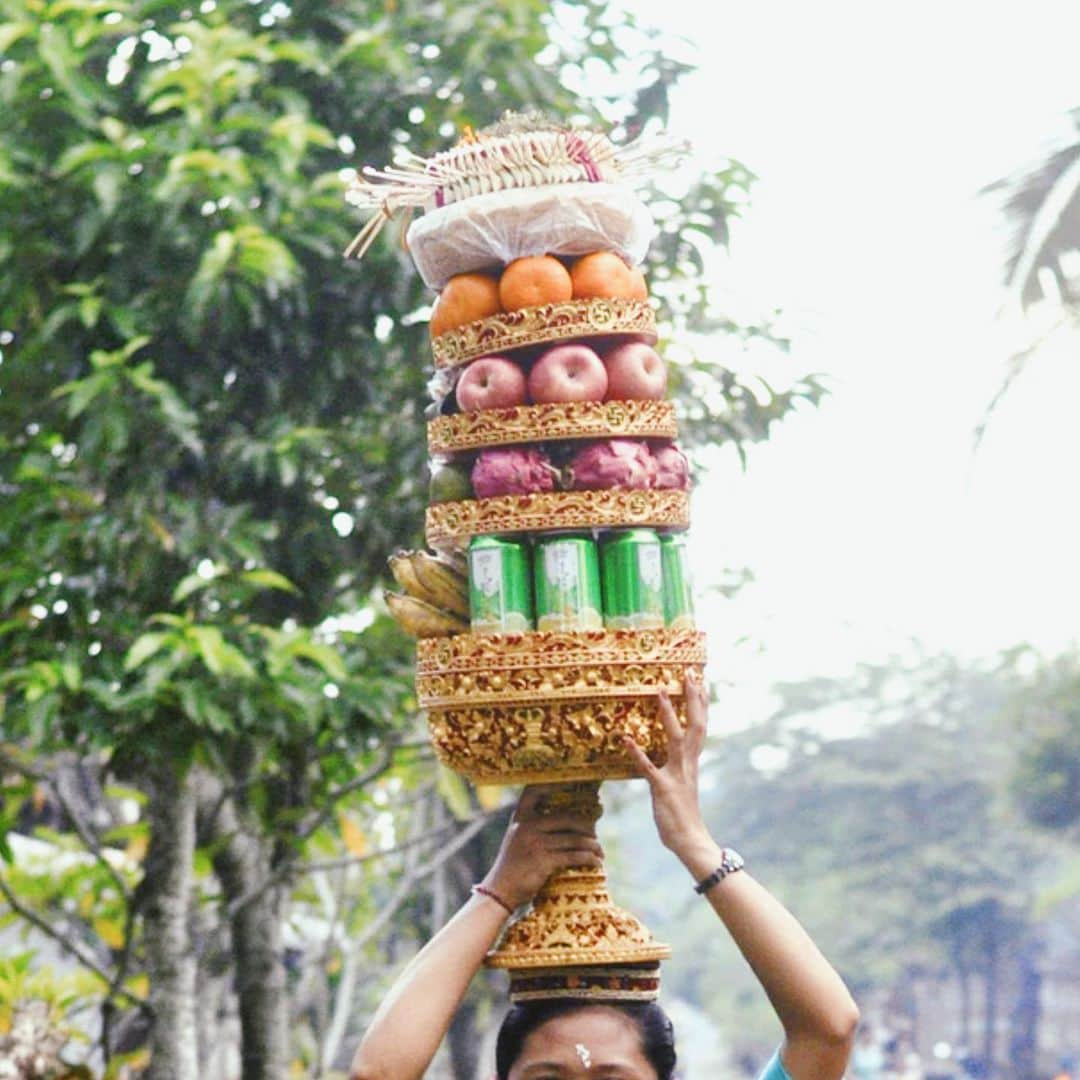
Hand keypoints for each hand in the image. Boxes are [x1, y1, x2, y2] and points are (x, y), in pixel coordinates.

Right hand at [481, 785, 603, 909]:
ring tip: (599, 852)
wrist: (501, 890)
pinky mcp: (544, 861)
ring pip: (574, 839)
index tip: (572, 782)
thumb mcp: (517, 838)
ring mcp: (536, 843)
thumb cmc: (513, 865)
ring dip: (591, 846)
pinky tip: (595, 862)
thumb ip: (533, 826)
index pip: (534, 791)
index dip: (553, 784)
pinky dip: (588, 859)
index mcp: (520, 818)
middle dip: (585, 826)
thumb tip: (567, 821)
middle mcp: (527, 827)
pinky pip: (573, 856)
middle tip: (594, 835)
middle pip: (565, 818)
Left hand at [623, 673, 711, 857]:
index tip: (700, 680)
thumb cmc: (684, 814)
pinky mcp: (662, 788)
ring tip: (659, 691)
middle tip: (688, 673)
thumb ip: (681, 766)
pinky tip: (625, 739)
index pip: (700, 726)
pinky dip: (637, 752)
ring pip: (675, 737)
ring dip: (667, 714)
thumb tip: (677, 753)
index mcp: (692, 761)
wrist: (690, 840)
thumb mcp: (684, 783)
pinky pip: (648, 767)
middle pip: (696, 724)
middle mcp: (688, 763)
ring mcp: (676, 774)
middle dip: (692, 698)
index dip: (701, 703)